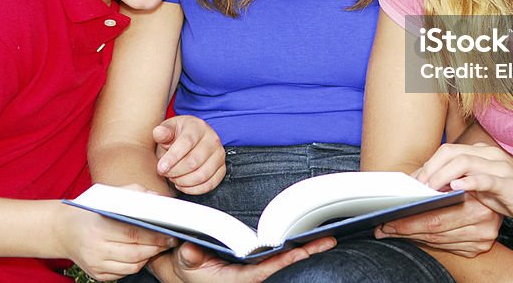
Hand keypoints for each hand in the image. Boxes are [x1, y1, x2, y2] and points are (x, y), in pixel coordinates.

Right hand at [52, 200, 175, 280]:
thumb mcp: (109, 195)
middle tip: (169, 241)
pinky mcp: (97, 275)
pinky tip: (142, 254)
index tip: (170, 233)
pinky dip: (135, 265)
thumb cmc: (91, 211)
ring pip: (131, 267)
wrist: (64, 231)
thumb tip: (158, 199)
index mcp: (99, 228)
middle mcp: (96, 250)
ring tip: (158, 247)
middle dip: (156, 248)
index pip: (134, 234)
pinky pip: (123, 274)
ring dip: (148, 257)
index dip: (155, 236)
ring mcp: (96, 265)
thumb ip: (135, 193)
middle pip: (135, 253)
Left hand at [153, 116, 225, 194]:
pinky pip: (210, 184)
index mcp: (198, 127)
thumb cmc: (178, 135)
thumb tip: (158, 132)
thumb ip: (162, 132)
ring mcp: (219, 155)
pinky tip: (182, 185)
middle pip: (194, 162)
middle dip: (175, 172)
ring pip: (202, 175)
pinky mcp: (222, 168)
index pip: (186, 143)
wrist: (192, 139)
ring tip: (173, 178)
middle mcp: (212, 140)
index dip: (172, 158)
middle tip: (165, 173)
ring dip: (184, 181)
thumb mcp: (169, 129)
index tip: (160, 168)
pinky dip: (194, 189)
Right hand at [155, 238, 336, 282]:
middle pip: (282, 262)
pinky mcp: (255, 260)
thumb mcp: (185, 261)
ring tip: (326, 237)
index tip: (299, 253)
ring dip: (304, 248)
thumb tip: (192, 251)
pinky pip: (278, 253)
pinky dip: (293, 245)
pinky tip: (308, 236)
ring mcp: (255, 266)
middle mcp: (251, 273)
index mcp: (238, 277)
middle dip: (305, 251)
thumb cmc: (188, 267)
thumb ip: (190, 257)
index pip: (265, 269)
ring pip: (282, 257)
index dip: (283, 261)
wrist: (188, 270)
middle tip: (328, 240)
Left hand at [374, 192, 501, 256]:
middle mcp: (483, 219)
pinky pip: (449, 247)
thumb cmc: (469, 182)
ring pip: (439, 240)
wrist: (502, 195)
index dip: (409, 220)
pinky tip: (414, 235)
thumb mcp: (455, 176)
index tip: (389, 219)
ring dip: (413, 236)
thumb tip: (402, 188)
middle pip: (435, 230)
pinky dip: (429, 241)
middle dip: (406, 229)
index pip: (435, 217)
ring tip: (393, 231)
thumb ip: (432, 181)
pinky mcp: (481, 247)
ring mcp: (484, 236)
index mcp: (476, 198)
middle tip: (384, 228)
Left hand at [413, 143, 512, 235]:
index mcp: (482, 153)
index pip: (447, 151)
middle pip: (450, 152)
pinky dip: (469, 181)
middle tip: (415, 189)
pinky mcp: (510, 184)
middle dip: (429, 168)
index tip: (413, 183)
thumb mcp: (485, 188)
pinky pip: (486, 178)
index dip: (427, 165)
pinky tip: (455, 187)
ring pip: (463, 161)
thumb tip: (435, 186)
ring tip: (428, 190)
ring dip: (441, 175)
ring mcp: (500, 167)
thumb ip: (464, 182)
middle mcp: (489, 155)